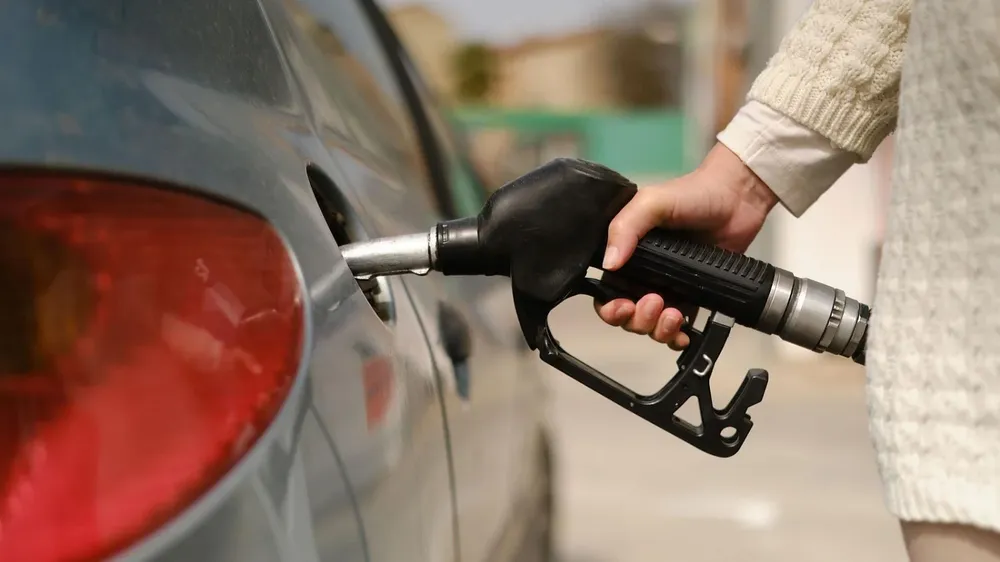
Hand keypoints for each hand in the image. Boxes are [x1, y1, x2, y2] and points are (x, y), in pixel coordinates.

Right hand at [594, 142, 778, 348]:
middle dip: (637, 320)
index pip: (606, 291)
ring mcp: (668, 288)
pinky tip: (684, 334)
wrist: (737, 199)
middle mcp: (642, 274)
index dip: (610, 307)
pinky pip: (678, 328)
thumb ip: (625, 227)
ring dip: (658, 329)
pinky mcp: (693, 297)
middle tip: (655, 302)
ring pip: (651, 326)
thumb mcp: (651, 202)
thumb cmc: (692, 194)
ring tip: (674, 314)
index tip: (624, 306)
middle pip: (627, 316)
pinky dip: (677, 338)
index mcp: (626, 254)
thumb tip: (609, 264)